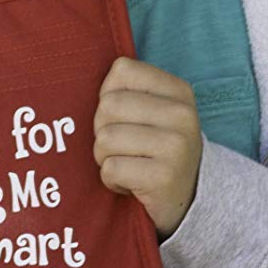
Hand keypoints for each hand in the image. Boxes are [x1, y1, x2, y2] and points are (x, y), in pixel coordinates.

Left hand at [94, 58, 202, 238]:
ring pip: (105, 139)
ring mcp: (176, 146)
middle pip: (108, 106)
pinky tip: (130, 183)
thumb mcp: (154, 111)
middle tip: (121, 147)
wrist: (186, 197)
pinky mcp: (163, 178)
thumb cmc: (156, 147)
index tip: (123, 116)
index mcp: (179, 91)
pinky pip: (111, 169)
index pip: (122, 70)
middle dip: (103, 130)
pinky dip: (111, 180)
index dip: (109, 95)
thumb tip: (80, 81)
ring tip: (127, 165)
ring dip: (105, 158)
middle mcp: (182, 114)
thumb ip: (126, 90)